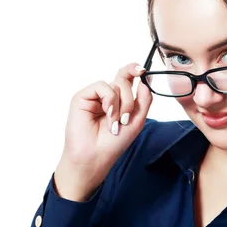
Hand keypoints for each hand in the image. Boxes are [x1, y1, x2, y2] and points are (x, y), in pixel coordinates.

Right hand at [54, 63, 152, 200]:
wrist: (95, 157)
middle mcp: (107, 96)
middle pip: (124, 81)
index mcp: (119, 101)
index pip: (127, 78)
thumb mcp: (136, 121)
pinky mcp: (82, 97)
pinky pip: (102, 86)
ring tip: (114, 123)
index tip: (143, 70)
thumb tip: (144, 81)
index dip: (134, 70)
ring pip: (115, 84)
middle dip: (129, 100)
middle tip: (125, 119)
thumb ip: (144, 100)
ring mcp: (94, 96)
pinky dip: (109, 100)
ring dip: (120, 105)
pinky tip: (107, 114)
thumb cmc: (113, 143)